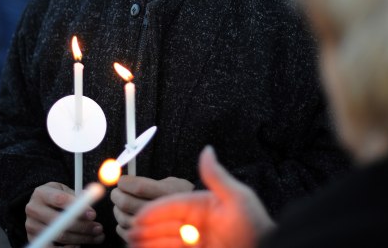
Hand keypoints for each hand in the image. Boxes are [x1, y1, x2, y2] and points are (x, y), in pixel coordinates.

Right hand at [25, 182, 103, 245]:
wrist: (38, 206)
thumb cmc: (55, 197)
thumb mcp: (64, 190)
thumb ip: (76, 196)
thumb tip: (90, 204)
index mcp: (41, 193)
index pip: (60, 199)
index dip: (78, 207)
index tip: (93, 214)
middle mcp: (33, 209)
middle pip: (59, 221)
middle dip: (82, 226)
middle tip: (98, 228)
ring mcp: (31, 225)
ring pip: (59, 236)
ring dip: (81, 238)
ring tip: (96, 236)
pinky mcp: (33, 238)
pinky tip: (79, 244)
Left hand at [111, 174, 194, 241]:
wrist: (195, 219)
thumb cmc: (178, 195)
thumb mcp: (171, 182)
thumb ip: (149, 182)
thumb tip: (122, 181)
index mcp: (167, 193)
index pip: (138, 187)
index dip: (125, 182)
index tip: (121, 180)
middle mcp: (161, 211)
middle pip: (127, 202)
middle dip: (116, 195)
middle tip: (116, 192)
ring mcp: (154, 227)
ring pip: (123, 217)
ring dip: (116, 210)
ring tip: (119, 205)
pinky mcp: (148, 239)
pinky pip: (124, 232)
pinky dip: (120, 224)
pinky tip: (125, 218)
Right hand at [129, 146, 274, 247]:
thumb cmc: (255, 226)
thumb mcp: (237, 198)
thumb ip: (216, 176)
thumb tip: (207, 149)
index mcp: (202, 206)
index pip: (172, 206)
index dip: (154, 211)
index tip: (139, 217)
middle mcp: (197, 224)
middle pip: (165, 224)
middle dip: (147, 229)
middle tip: (131, 233)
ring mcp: (195, 242)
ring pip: (165, 240)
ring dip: (150, 242)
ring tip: (135, 243)